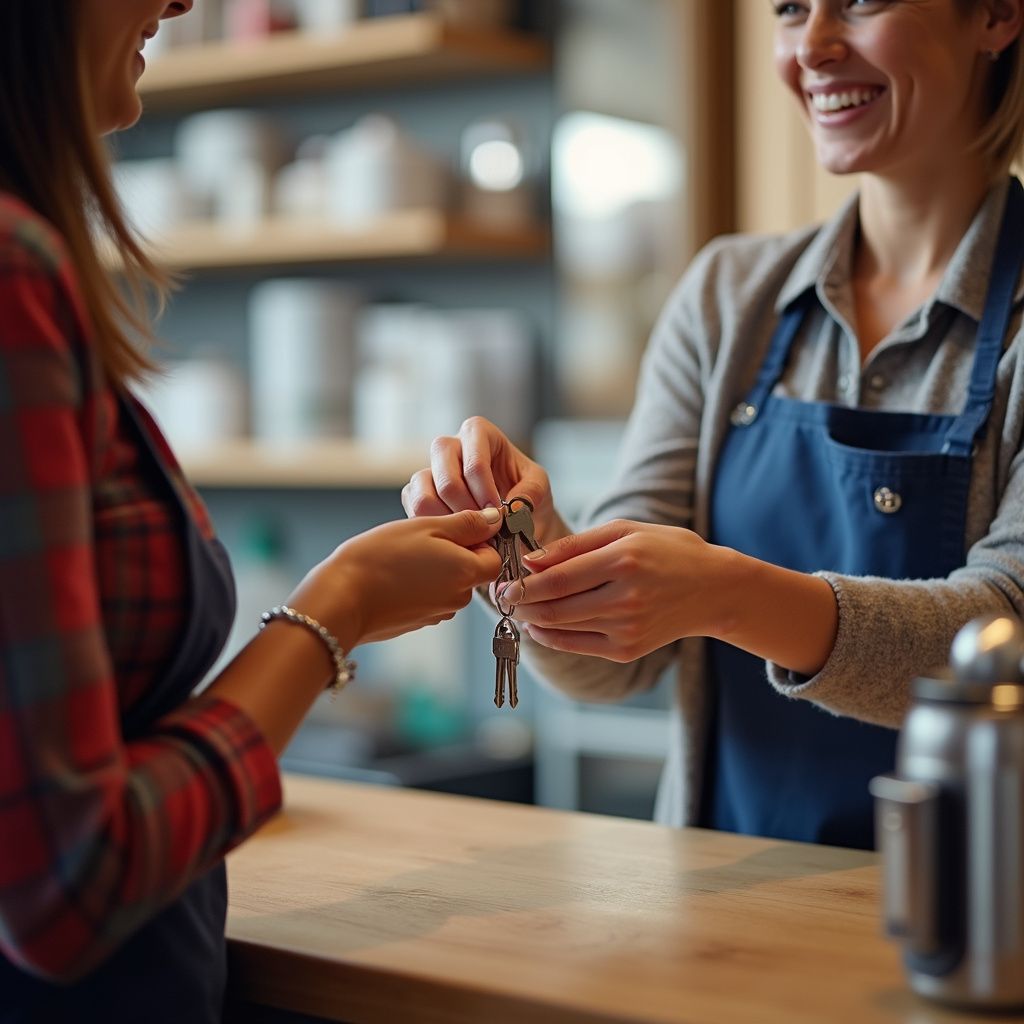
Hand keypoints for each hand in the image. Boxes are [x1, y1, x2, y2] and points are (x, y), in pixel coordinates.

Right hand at [289, 508, 503, 648]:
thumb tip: (495, 520)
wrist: (342, 598)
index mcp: (467, 573)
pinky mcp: (418, 621)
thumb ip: (467, 524)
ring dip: (434, 567)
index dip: (478, 539)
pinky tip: (394, 573)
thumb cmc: (382, 557)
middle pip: (472, 571)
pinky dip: (418, 583)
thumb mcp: (427, 526)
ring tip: (403, 555)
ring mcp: (437, 613)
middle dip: (454, 552)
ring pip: (449, 583)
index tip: (452, 527)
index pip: (495, 557)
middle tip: (421, 537)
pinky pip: (429, 596)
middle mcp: (458, 598)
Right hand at [401, 416, 568, 545]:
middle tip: (485, 528)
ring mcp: (430, 468)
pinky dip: (435, 527)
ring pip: (424, 493)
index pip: (475, 460)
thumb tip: (512, 507)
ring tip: (472, 535)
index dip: (485, 490)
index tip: (499, 514)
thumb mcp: (539, 487)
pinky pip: (414, 507)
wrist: (513, 518)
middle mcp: (449, 446)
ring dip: (450, 520)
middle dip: (467, 509)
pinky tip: (457, 536)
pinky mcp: (416, 491)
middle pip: (446, 477)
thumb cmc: (526, 494)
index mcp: (479, 433)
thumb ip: (531, 492)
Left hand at [505, 519, 730, 662]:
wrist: (713, 590)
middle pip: (555, 607)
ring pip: (562, 627)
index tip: (502, 581)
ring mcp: (627, 628)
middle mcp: (626, 598)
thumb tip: (531, 560)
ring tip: (519, 606)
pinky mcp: (627, 650)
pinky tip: (540, 624)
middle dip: (520, 603)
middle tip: (502, 595)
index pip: (558, 579)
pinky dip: (551, 636)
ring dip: (532, 618)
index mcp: (624, 561)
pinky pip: (577, 645)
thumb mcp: (624, 531)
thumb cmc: (666, 551)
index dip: (523, 583)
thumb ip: (575, 545)